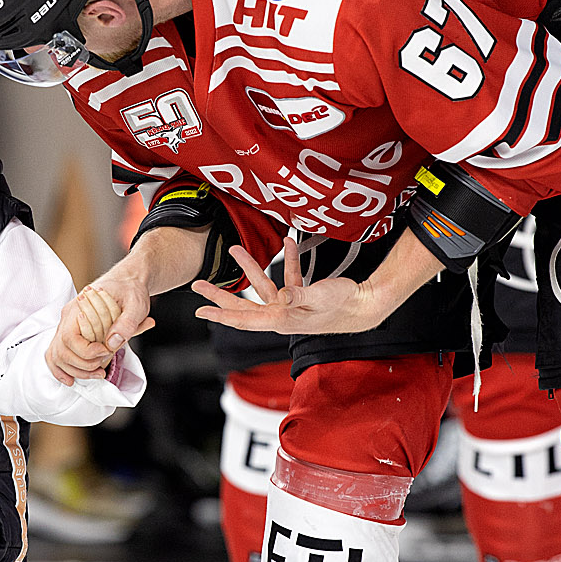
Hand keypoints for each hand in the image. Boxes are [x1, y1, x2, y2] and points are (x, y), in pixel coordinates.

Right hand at [46, 275, 154, 385]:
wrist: (127, 283)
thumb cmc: (130, 291)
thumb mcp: (136, 304)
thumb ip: (127, 323)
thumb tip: (112, 342)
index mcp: (79, 307)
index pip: (69, 337)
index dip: (86, 352)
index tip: (106, 352)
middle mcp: (68, 318)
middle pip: (61, 350)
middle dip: (83, 366)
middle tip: (103, 368)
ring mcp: (66, 327)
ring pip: (57, 356)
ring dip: (76, 371)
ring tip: (98, 374)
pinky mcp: (71, 335)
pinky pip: (56, 355)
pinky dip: (61, 370)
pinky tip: (71, 380)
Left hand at [194, 230, 446, 334]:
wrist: (363, 305)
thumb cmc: (343, 304)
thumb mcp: (321, 297)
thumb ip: (300, 295)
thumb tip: (284, 296)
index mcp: (280, 319)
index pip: (244, 318)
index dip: (220, 315)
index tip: (200, 311)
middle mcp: (280, 315)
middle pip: (242, 305)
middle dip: (219, 295)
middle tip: (197, 286)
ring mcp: (289, 306)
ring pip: (261, 286)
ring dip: (249, 267)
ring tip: (235, 249)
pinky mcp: (300, 296)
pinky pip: (287, 277)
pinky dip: (287, 261)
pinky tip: (289, 242)